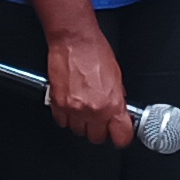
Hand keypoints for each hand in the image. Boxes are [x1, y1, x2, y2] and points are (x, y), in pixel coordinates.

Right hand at [43, 26, 132, 147]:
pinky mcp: (57, 104)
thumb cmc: (95, 53)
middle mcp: (93, 110)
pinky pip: (62, 122)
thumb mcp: (117, 78)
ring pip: (78, 131)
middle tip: (100, 118)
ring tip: (84, 107)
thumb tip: (119, 112)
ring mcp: (73, 109)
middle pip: (96, 138)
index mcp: (112, 104)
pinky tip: (72, 104)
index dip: (121, 136)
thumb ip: (117, 99)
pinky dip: (67, 116)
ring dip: (82, 123)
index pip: (121, 137)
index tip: (120, 134)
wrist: (74, 41)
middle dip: (100, 129)